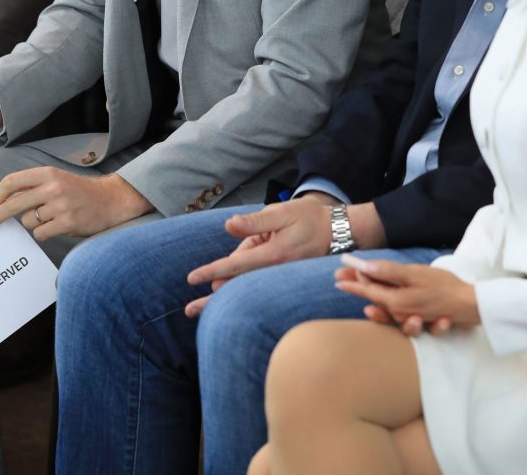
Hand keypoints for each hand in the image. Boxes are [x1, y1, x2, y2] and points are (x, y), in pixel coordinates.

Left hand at [0, 169, 153, 239]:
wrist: (111, 200)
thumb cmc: (80, 191)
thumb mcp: (57, 180)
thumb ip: (34, 187)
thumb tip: (4, 201)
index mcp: (48, 173)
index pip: (13, 181)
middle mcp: (53, 187)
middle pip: (13, 203)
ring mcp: (60, 206)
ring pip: (28, 221)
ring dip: (34, 223)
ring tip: (52, 217)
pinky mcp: (67, 223)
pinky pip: (41, 233)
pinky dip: (45, 233)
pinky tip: (59, 226)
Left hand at [184, 198, 333, 317]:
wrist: (338, 232)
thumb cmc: (308, 219)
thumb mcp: (281, 213)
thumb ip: (255, 221)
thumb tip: (229, 225)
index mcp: (273, 255)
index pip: (236, 265)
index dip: (213, 271)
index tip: (192, 279)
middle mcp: (275, 271)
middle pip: (237, 286)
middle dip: (212, 300)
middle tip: (188, 312)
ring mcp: (278, 276)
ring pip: (245, 287)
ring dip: (223, 298)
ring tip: (200, 311)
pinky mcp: (280, 276)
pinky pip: (256, 282)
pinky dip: (239, 290)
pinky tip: (225, 294)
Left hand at [334, 259, 479, 334]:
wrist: (472, 305)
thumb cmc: (444, 286)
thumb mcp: (415, 275)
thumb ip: (390, 273)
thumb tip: (365, 268)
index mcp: (396, 301)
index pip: (368, 291)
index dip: (352, 282)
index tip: (338, 276)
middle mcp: (400, 313)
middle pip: (373, 299)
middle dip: (357, 288)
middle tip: (342, 278)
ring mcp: (410, 318)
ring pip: (385, 310)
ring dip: (372, 302)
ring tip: (359, 298)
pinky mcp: (420, 320)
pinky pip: (401, 317)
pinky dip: (391, 314)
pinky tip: (378, 308)